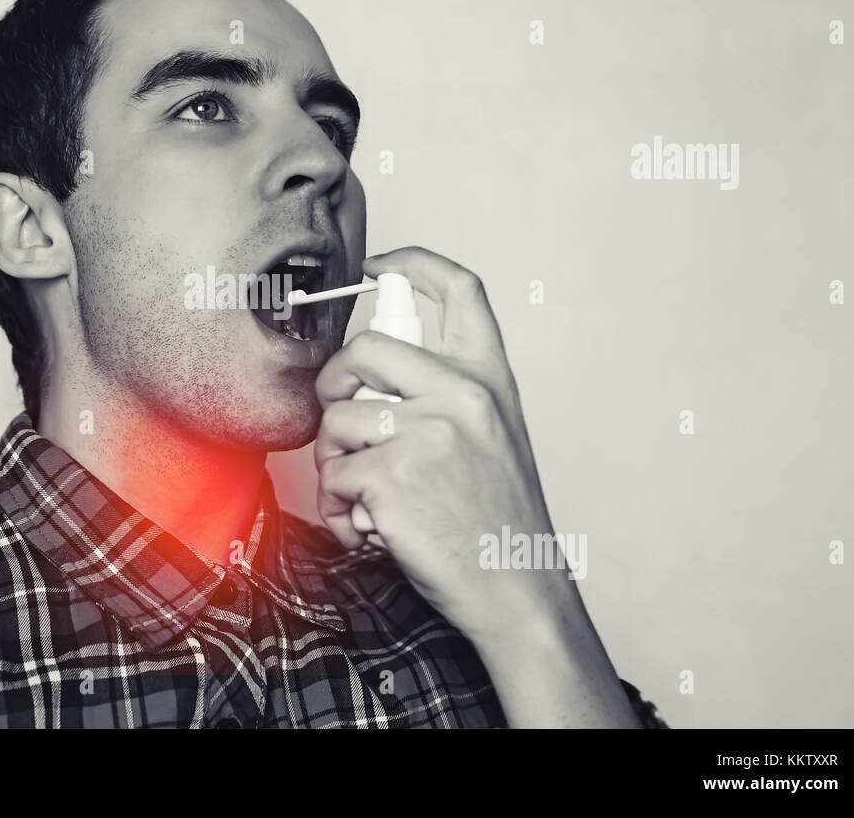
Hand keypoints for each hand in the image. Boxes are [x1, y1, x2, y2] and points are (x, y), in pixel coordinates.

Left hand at [313, 246, 643, 725]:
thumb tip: (372, 372)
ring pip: (338, 422)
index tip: (376, 266)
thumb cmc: (499, 522)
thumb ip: (445, 394)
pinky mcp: (394, 475)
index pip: (458, 288)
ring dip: (338, 465)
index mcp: (490, 379)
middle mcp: (462, 394)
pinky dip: (341, 510)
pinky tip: (374, 529)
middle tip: (341, 421)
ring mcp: (427, 431)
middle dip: (333, 382)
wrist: (519, 591)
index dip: (411, 262)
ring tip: (371, 500)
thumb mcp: (492, 436)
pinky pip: (334, 476)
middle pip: (364, 349)